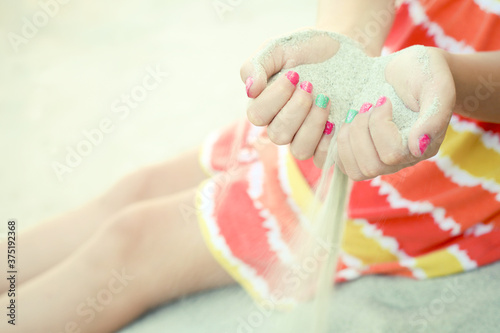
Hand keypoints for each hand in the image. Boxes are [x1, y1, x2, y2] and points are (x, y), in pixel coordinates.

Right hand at [240, 29, 339, 162]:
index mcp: (265, 105)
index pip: (257, 115)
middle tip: (310, 86)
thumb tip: (251, 90)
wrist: (341, 47)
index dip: (274, 98)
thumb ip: (256, 65)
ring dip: (312, 126)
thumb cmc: (305, 48)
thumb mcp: (277, 48)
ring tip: (324, 99)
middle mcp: (282, 125)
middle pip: (278, 135)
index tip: (294, 75)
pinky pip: (322, 157)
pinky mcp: (327, 141)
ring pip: (300, 150)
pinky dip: (328, 142)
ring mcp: (305, 135)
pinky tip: (336, 119)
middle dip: (295, 110)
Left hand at [335, 47, 455, 180]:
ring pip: (354, 171)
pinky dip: (336, 144)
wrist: (407, 68)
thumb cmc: (425, 74)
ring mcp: (379, 159)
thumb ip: (435, 116)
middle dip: (360, 131)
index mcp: (421, 148)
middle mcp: (401, 160)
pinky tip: (344, 122)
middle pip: (371, 166)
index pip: (392, 154)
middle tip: (365, 107)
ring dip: (346, 139)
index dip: (380, 126)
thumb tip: (418, 148)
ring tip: (353, 115)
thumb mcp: (436, 87)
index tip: (382, 100)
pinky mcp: (361, 154)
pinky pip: (342, 165)